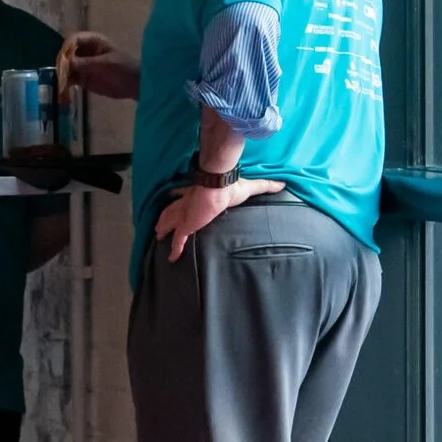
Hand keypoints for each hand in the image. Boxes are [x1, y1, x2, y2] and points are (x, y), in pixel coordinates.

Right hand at [62, 31, 138, 100]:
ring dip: (62, 74)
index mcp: (93, 41)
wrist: (135, 85)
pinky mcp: (83, 78)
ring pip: (66, 67)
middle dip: (62, 62)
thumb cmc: (124, 68)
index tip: (63, 59)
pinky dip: (65, 83)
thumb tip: (66, 63)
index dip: (66, 47)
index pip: (74, 39)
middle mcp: (85, 51)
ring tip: (59, 82)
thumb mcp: (106, 63)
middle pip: (67, 53)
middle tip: (59, 72)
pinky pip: (70, 78)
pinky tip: (62, 88)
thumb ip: (86, 63)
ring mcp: (83, 65)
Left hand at [154, 177, 284, 260]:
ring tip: (159, 235)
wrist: (219, 186)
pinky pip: (178, 240)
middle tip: (160, 225)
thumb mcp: (250, 187)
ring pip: (169, 222)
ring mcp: (185, 214)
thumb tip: (282, 183)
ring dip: (163, 228)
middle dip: (166, 217)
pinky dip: (174, 249)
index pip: (187, 196)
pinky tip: (172, 258)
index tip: (178, 201)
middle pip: (173, 210)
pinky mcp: (186, 225)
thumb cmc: (231, 186)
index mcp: (198, 193)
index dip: (181, 199)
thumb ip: (265, 186)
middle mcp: (188, 203)